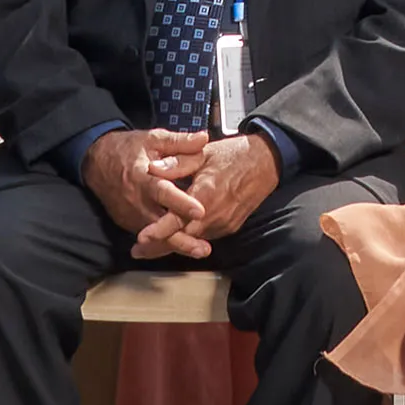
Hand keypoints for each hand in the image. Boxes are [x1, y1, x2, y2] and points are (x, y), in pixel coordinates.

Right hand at [89, 128, 212, 250]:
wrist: (95, 162)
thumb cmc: (126, 149)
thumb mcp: (152, 139)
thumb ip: (179, 142)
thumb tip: (204, 138)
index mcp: (142, 177)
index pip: (162, 192)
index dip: (180, 203)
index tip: (200, 211)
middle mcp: (135, 201)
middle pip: (159, 224)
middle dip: (181, 239)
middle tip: (203, 249)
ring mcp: (130, 215)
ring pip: (155, 235)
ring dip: (177, 244)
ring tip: (200, 251)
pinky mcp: (128, 222)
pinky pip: (149, 234)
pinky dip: (166, 241)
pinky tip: (185, 246)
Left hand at [130, 132, 279, 257]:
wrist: (266, 163)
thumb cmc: (233, 155)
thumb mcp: (203, 153)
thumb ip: (177, 162)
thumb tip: (152, 168)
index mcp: (206, 194)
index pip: (178, 219)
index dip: (159, 231)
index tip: (141, 238)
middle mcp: (215, 215)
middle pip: (183, 238)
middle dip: (159, 246)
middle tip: (137, 251)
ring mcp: (224, 223)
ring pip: (193, 240)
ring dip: (173, 244)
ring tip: (149, 248)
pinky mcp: (229, 227)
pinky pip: (204, 236)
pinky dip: (188, 238)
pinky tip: (175, 237)